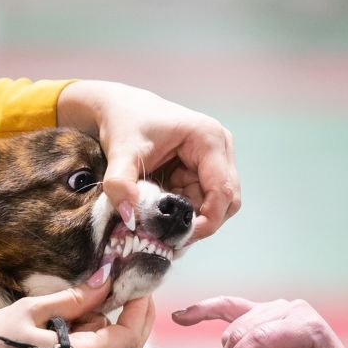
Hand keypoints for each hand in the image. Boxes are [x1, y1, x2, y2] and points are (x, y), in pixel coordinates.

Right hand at [0, 279, 154, 347]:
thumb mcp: (31, 311)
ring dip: (117, 325)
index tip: (139, 283)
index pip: (131, 337)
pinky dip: (100, 335)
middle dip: (139, 317)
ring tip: (98, 295)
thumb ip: (73, 299)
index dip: (141, 310)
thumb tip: (105, 283)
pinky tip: (81, 315)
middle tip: (133, 286)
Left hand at [57, 80, 239, 242]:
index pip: (223, 190)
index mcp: (208, 138)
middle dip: (202, 221)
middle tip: (171, 235)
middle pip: (227, 200)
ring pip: (218, 202)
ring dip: (192, 215)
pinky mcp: (207, 168)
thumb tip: (131, 218)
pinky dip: (186, 209)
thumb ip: (120, 184)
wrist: (121, 110)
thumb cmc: (125, 125)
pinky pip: (205, 198)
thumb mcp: (120, 155)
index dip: (208, 220)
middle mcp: (221, 147)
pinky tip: (163, 207)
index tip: (181, 237)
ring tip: (162, 218)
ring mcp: (217, 157)